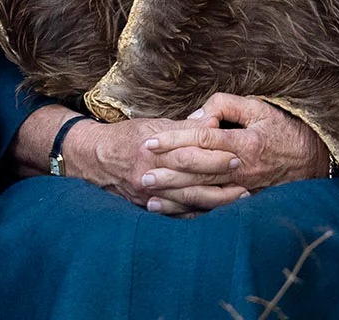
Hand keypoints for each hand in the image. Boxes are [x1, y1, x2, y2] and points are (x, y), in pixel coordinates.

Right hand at [10, 105, 247, 215]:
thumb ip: (182, 127)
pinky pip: (178, 215)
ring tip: (241, 196)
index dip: (215, 155)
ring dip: (217, 200)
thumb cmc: (125, 137)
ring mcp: (148, 195)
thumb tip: (211, 123)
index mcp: (152, 151)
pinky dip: (199, 214)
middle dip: (221, 177)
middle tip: (246, 174)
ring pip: (189, 200)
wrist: (93, 158)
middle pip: (192, 178)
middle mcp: (150, 175)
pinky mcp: (147, 208)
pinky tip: (217, 212)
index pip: (190, 154)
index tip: (238, 154)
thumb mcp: (151, 125)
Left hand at [144, 92, 328, 195]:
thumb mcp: (258, 107)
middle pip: (198, 171)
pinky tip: (174, 213)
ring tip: (149, 197)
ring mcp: (245, 187)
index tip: (150, 142)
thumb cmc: (282, 129)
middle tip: (142, 174)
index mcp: (243, 142)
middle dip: (168, 174)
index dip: (174, 140)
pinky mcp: (246, 200)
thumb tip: (197, 116)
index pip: (202, 139)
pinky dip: (194, 212)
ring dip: (176, 197)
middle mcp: (242, 168)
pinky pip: (217, 209)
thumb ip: (225, 105)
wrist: (315, 159)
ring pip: (204, 194)